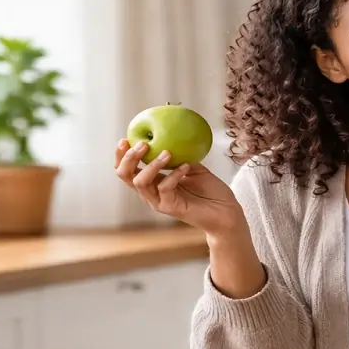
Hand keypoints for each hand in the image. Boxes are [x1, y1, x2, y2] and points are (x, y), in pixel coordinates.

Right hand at [114, 139, 245, 236]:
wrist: (227, 212)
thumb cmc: (211, 191)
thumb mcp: (193, 167)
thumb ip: (180, 155)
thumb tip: (171, 136)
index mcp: (154, 182)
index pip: (128, 169)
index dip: (121, 155)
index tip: (125, 139)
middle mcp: (151, 192)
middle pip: (126, 176)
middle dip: (129, 158)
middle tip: (142, 144)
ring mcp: (159, 201)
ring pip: (141, 182)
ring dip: (152, 164)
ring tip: (167, 152)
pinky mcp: (170, 208)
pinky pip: (164, 188)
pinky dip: (174, 174)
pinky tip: (186, 167)